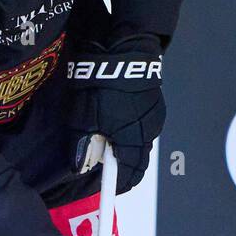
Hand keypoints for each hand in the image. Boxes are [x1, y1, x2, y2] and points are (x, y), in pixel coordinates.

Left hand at [66, 34, 165, 191]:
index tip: (109, 188)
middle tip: (104, 163)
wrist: (123, 48)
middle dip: (122, 164)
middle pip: (138, 158)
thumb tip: (81, 166)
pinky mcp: (154, 101)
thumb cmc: (102, 83)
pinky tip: (116, 121)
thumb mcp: (83, 118)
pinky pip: (143, 124)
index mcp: (134, 139)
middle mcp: (150, 130)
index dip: (119, 183)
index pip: (131, 173)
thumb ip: (82, 146)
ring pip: (141, 141)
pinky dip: (130, 130)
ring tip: (107, 139)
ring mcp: (155, 114)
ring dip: (126, 145)